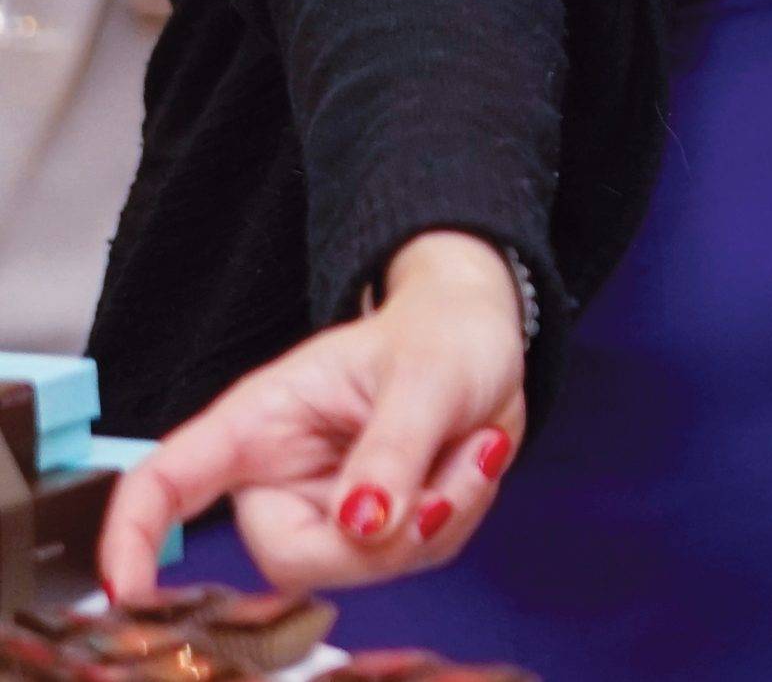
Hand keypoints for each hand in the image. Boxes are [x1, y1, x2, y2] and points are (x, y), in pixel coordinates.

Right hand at [98, 230, 526, 597]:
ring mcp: (327, 509)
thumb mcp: (427, 375)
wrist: (487, 339)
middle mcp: (281, 475)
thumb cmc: (442, 334)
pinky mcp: (374, 534)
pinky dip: (456, 516)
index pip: (166, 481)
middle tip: (441, 481)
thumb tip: (361, 526)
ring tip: (469, 444)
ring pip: (359, 568)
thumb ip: (393, 448)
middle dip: (377, 538)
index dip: (132, 538)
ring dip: (436, 515)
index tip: (127, 592)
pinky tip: (471, 461)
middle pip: (291, 558)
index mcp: (261, 420)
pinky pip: (409, 560)